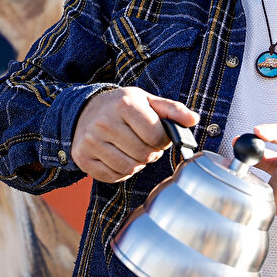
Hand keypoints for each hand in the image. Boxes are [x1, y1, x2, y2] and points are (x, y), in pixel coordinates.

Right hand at [72, 87, 198, 182]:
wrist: (85, 110)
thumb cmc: (122, 106)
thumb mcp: (147, 100)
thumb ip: (173, 110)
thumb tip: (194, 120)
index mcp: (124, 104)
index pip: (156, 136)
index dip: (162, 140)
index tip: (158, 135)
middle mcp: (104, 122)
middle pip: (143, 154)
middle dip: (151, 152)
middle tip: (146, 143)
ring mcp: (91, 141)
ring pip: (129, 168)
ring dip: (137, 163)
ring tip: (133, 149)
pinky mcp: (82, 158)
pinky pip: (113, 176)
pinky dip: (121, 172)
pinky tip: (119, 156)